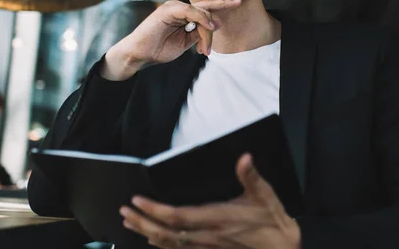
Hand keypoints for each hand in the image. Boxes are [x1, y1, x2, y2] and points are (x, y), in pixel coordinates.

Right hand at [102, 0, 241, 80]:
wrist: (140, 54)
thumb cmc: (159, 48)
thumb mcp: (186, 42)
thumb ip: (200, 32)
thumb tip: (217, 23)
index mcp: (184, 13)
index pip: (206, 7)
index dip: (222, 4)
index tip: (238, 2)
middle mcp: (180, 7)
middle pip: (206, 11)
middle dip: (212, 28)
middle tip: (208, 48)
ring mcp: (174, 6)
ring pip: (201, 12)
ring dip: (206, 32)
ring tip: (202, 49)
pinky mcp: (169, 10)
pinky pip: (191, 11)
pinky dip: (202, 18)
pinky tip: (208, 26)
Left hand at [119, 154, 300, 248]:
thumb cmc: (272, 223)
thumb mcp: (265, 196)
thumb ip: (251, 176)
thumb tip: (245, 158)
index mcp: (217, 218)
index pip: (177, 216)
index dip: (155, 210)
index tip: (138, 200)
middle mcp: (207, 236)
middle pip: (166, 233)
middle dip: (142, 222)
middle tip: (125, 211)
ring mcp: (206, 247)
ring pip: (169, 244)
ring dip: (146, 233)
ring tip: (130, 223)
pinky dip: (161, 245)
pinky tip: (152, 240)